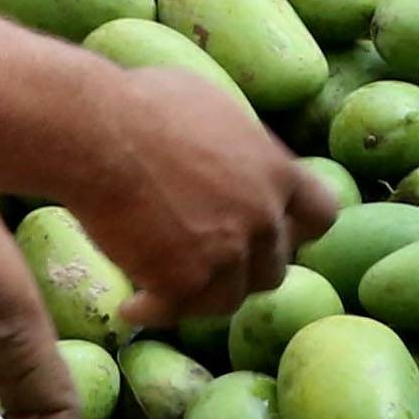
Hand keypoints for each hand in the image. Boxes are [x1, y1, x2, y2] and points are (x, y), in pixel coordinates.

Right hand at [69, 68, 339, 326]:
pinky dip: (154, 312)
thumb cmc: (145, 105)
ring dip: (203, 295)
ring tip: (171, 285)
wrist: (98, 134)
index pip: (320, 217)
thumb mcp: (216, 106)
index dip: (295, 229)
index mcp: (279, 174)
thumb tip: (238, 145)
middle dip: (244, 266)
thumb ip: (240, 141)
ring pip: (230, 298)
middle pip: (273, 267)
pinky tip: (133, 307)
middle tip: (207, 259)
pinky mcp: (182, 282)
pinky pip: (177, 313)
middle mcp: (262, 219)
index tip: (269, 231)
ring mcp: (225, 255)